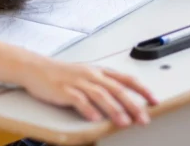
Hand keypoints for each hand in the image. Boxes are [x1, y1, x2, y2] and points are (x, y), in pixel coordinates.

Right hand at [21, 60, 156, 126]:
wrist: (35, 67)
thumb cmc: (61, 74)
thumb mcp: (86, 75)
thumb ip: (103, 85)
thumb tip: (124, 99)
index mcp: (99, 71)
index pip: (126, 79)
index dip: (142, 89)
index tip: (155, 100)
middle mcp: (91, 75)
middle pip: (116, 89)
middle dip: (132, 105)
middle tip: (143, 119)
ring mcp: (77, 81)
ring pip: (100, 94)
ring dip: (114, 109)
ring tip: (123, 122)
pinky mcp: (63, 90)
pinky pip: (78, 99)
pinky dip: (88, 109)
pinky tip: (95, 118)